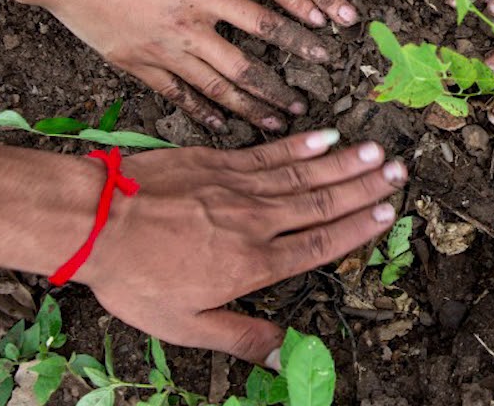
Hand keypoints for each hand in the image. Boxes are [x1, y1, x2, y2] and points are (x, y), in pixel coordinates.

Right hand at [42, 0, 332, 132]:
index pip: (262, 20)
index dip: (296, 37)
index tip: (323, 50)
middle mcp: (186, 25)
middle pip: (243, 66)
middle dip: (277, 89)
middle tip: (304, 105)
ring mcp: (161, 49)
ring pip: (214, 87)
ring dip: (247, 106)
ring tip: (275, 122)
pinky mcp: (136, 63)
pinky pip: (175, 92)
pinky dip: (199, 108)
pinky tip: (218, 121)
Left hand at [83, 130, 405, 364]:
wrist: (94, 221)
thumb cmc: (135, 278)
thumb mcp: (185, 325)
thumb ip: (240, 337)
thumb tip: (282, 356)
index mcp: (253, 263)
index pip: (319, 244)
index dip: (357, 229)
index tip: (389, 213)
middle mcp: (256, 221)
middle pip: (322, 203)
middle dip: (365, 188)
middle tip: (400, 172)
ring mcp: (238, 187)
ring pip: (303, 174)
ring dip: (344, 163)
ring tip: (378, 151)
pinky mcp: (218, 162)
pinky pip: (269, 153)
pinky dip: (301, 145)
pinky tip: (326, 136)